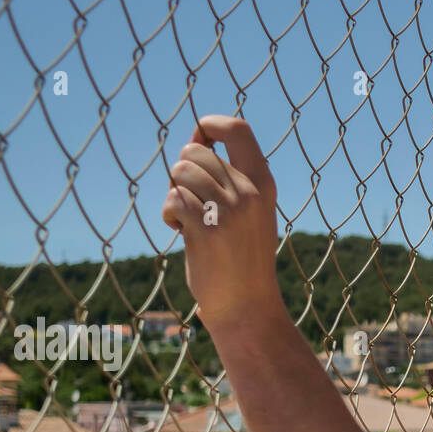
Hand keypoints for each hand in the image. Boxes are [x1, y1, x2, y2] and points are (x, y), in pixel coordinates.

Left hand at [161, 115, 282, 327]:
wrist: (247, 306)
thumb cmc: (241, 258)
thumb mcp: (250, 212)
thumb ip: (230, 177)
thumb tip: (197, 136)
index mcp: (263, 183)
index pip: (237, 129)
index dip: (209, 124)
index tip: (199, 138)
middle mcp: (249, 192)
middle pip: (195, 151)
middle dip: (182, 171)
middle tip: (190, 199)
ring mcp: (230, 211)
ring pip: (180, 172)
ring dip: (174, 193)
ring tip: (186, 219)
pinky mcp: (208, 230)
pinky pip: (173, 199)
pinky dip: (169, 214)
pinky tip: (180, 231)